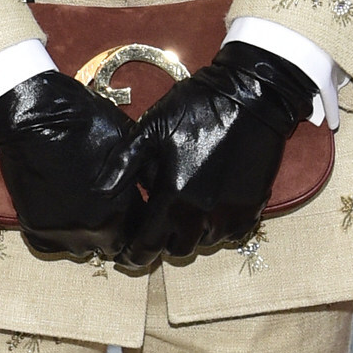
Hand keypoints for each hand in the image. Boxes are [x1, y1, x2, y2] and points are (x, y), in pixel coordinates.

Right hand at [0, 67, 136, 261]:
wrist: (36, 118)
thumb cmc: (85, 123)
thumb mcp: (129, 144)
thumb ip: (141, 175)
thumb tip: (155, 191)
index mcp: (123, 210)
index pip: (140, 232)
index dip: (136, 221)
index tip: (130, 213)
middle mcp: (96, 229)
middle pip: (113, 245)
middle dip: (113, 232)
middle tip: (104, 212)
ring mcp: (64, 233)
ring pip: (82, 249)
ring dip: (84, 235)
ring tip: (79, 210)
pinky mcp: (37, 230)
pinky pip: (50, 246)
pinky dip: (55, 234)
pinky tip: (58, 213)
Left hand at [116, 43, 316, 272]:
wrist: (249, 96)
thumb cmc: (194, 109)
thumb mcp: (150, 129)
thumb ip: (123, 164)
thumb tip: (99, 191)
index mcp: (174, 195)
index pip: (148, 245)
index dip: (133, 255)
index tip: (125, 254)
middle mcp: (203, 212)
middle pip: (177, 250)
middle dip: (162, 244)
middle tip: (154, 228)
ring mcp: (231, 211)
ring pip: (206, 242)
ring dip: (191, 235)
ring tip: (181, 214)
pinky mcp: (253, 205)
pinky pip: (232, 233)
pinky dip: (217, 228)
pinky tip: (209, 210)